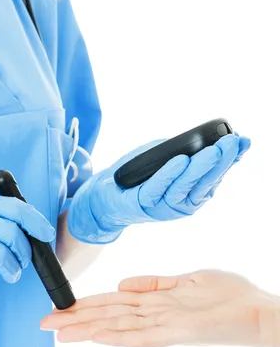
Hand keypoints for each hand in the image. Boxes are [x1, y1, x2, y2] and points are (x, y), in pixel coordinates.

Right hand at [41, 270, 279, 346]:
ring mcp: (164, 324)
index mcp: (155, 302)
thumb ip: (154, 283)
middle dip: (75, 320)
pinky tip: (97, 337)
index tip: (60, 308)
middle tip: (43, 324)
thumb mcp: (188, 279)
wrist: (259, 311)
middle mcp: (154, 315)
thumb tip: (121, 282)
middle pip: (107, 316)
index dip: (84, 305)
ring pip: (118, 325)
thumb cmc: (229, 295)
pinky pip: (144, 335)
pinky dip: (119, 336)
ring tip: (59, 331)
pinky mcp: (179, 330)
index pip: (112, 303)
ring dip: (87, 329)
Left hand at [68, 134, 249, 243]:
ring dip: (201, 168)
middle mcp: (181, 204)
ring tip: (214, 150)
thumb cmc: (135, 176)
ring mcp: (162, 207)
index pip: (215, 177)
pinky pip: (158, 188)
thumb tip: (203, 139)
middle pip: (205, 184)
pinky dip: (170, 175)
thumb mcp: (164, 159)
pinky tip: (181, 161)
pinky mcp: (141, 204)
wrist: (102, 196)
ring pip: (185, 188)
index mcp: (190, 194)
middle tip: (232, 142)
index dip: (231, 161)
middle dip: (221, 162)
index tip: (244, 142)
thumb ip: (183, 152)